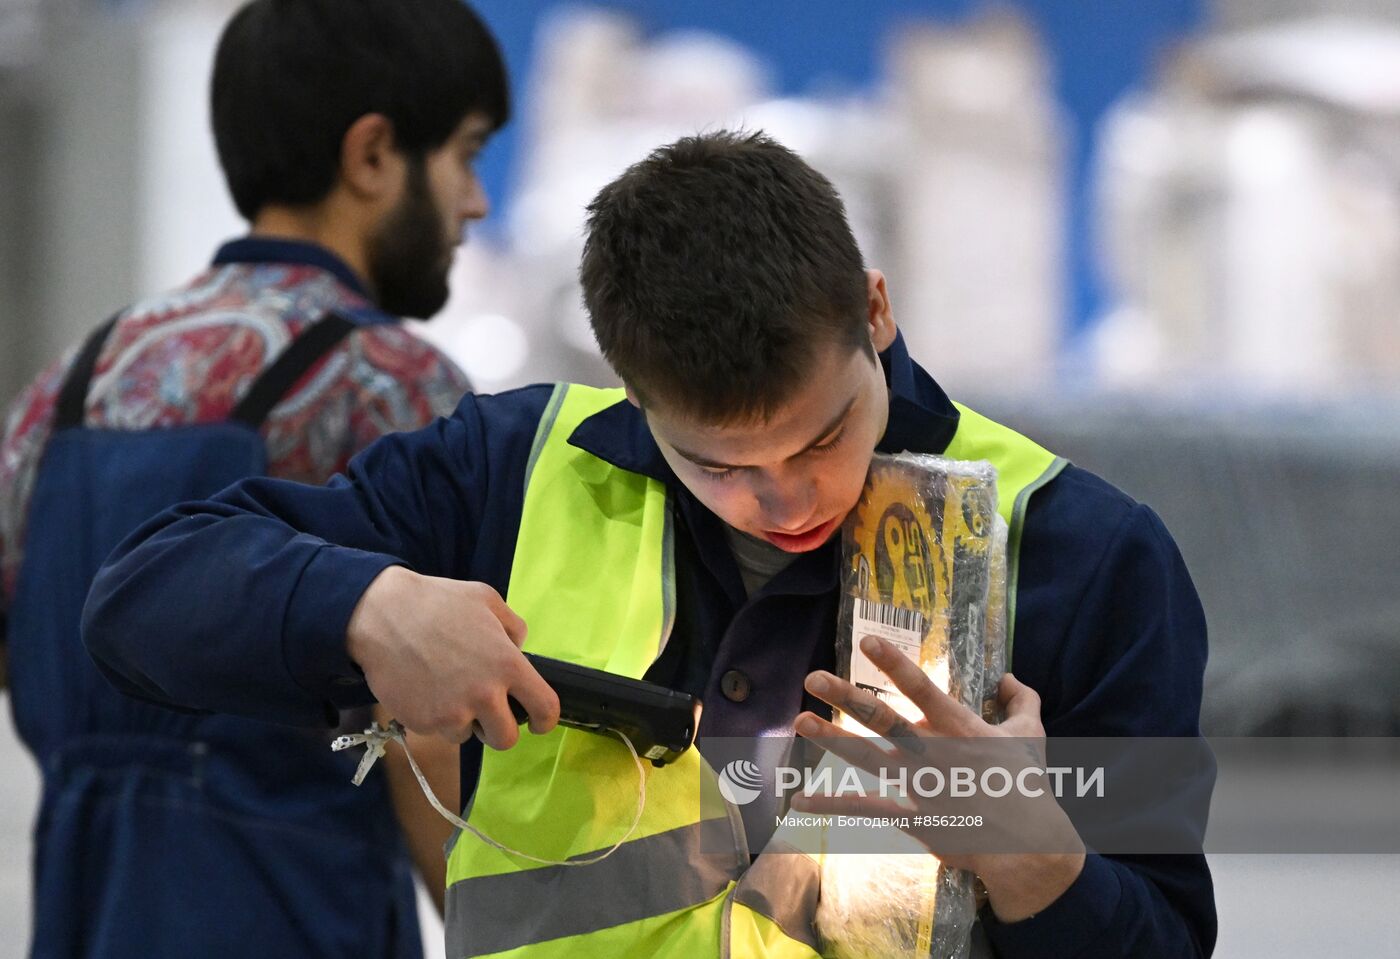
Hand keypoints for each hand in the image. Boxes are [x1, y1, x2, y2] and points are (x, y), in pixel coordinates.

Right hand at [345, 566, 558, 747]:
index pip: (544, 708)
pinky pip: (437, 730)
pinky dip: (434, 717)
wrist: (382, 615)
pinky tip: (424, 688)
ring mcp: (452, 713)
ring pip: (467, 736)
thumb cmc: (436, 602)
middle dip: (498, 730)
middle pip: (506, 740)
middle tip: (485, 712)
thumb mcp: (486, 600)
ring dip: (462, 720)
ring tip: (445, 688)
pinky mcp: (423, 723)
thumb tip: (518, 651)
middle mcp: (484, 694)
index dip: (545, 721)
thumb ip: (512, 627)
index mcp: (507, 664)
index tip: (537, 723)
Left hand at [791, 634, 1084, 921]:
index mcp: (960, 728)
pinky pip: (868, 809)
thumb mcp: (1031, 734)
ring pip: (868, 757)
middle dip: (847, 697)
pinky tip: (800, 799)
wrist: (1029, 846)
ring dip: (831, 739)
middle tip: (813, 677)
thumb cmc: (1028, 785)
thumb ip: (1020, 700)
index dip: (895, 664)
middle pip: (883, 719)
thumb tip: (1007, 677)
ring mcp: (919, 786)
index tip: (868, 641)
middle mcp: (933, 752)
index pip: (922, 688)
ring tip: (800, 720)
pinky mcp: (913, 818)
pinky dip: (834, 805)